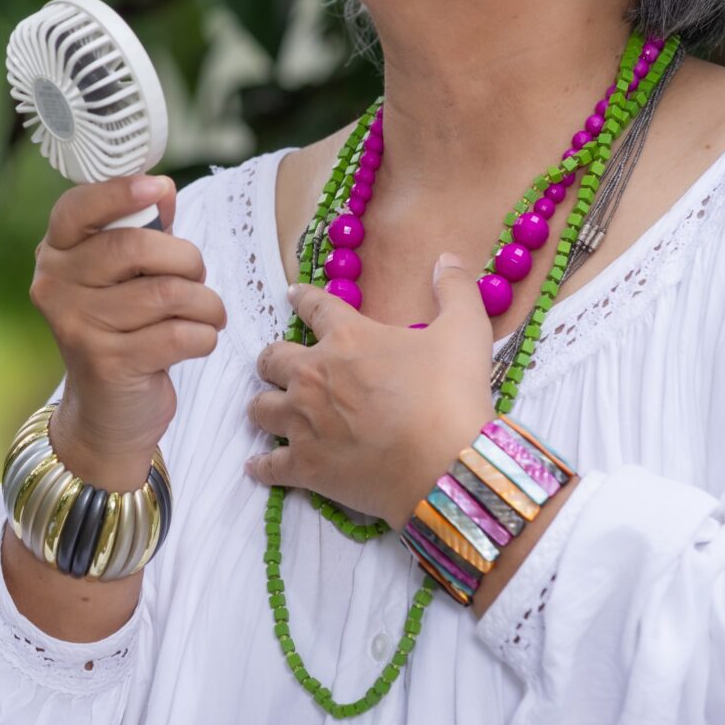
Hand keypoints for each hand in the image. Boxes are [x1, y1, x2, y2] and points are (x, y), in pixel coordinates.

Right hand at [29, 171, 226, 486]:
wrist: (107, 416)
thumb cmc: (123, 331)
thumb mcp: (125, 279)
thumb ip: (142, 232)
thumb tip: (161, 189)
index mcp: (56, 255)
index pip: (78, 208)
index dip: (120, 192)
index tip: (159, 186)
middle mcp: (56, 287)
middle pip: (135, 247)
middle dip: (186, 258)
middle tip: (199, 274)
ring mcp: (78, 327)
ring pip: (167, 293)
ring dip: (206, 302)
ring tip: (209, 313)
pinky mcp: (109, 363)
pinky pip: (179, 334)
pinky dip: (204, 335)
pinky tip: (200, 340)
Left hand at [244, 252, 498, 528]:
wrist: (445, 465)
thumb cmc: (452, 395)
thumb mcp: (466, 331)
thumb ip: (455, 290)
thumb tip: (447, 258)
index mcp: (347, 338)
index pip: (315, 307)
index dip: (303, 298)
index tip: (292, 295)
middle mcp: (313, 376)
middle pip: (272, 359)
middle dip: (274, 359)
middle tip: (279, 364)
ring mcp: (303, 423)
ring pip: (260, 407)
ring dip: (264, 405)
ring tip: (270, 409)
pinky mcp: (304, 467)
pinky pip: (268, 465)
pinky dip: (262, 465)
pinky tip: (258, 466)